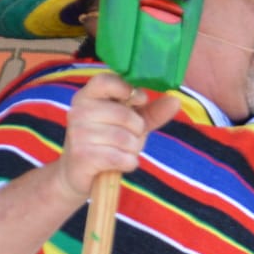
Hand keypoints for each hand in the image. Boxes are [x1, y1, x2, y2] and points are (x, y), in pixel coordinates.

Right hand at [56, 71, 181, 200]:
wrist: (78, 173)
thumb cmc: (107, 143)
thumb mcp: (130, 124)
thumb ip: (152, 111)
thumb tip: (175, 100)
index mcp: (87, 96)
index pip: (105, 81)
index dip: (127, 89)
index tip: (139, 101)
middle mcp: (78, 111)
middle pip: (125, 115)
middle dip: (137, 131)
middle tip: (129, 138)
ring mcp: (78, 134)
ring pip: (125, 139)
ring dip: (133, 149)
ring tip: (121, 152)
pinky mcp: (82, 156)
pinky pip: (121, 158)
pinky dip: (128, 163)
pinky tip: (120, 163)